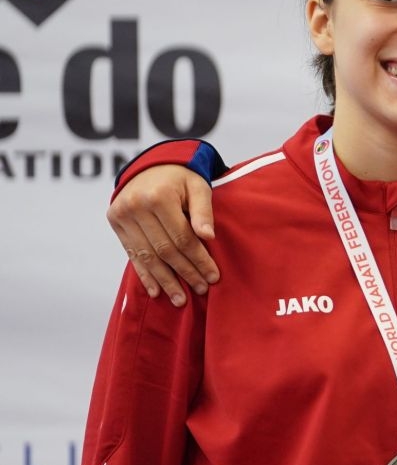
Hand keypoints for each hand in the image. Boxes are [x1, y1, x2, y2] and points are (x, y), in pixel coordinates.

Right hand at [107, 166, 217, 305]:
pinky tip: (156, 291)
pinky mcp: (115, 222)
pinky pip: (132, 253)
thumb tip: (208, 237)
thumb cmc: (181, 178)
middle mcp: (136, 207)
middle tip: (201, 289)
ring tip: (180, 299)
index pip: (182, 237)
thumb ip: (203, 211)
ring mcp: (122, 215)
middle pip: (164, 250)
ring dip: (165, 280)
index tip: (213, 276)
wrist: (151, 165)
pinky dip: (144, 274)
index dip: (198, 260)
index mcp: (158, 197)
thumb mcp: (199, 187)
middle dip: (185, 273)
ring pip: (147, 256)